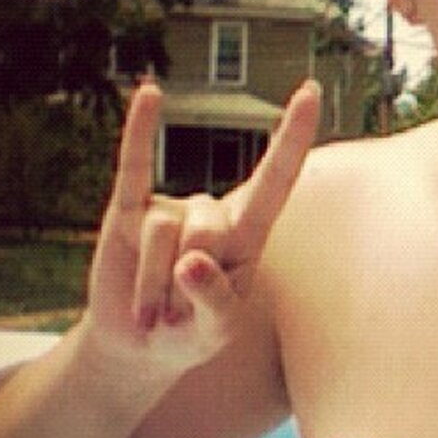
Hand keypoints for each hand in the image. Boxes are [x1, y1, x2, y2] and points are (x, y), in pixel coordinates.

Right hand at [83, 78, 320, 374]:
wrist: (138, 347)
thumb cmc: (192, 335)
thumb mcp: (215, 332)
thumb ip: (214, 301)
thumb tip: (191, 263)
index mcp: (248, 236)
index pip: (276, 180)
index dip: (292, 137)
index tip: (311, 90)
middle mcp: (211, 214)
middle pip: (206, 229)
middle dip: (184, 283)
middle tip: (175, 312)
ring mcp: (169, 208)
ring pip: (164, 233)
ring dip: (152, 286)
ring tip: (152, 306)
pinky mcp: (126, 210)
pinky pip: (133, 164)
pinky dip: (140, 129)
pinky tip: (151, 91)